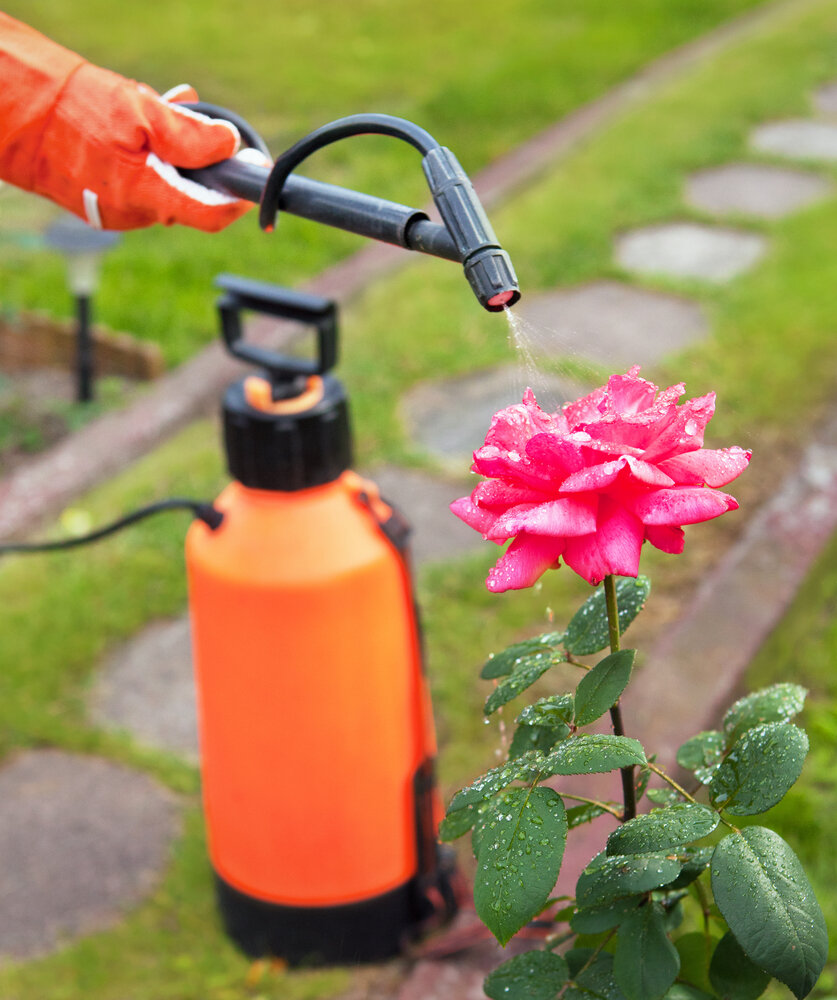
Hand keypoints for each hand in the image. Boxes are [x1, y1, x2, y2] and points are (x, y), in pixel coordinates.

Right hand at [36, 73, 257, 231]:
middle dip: (199, 164)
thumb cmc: (75, 110)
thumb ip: (190, 134)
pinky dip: (147, 162)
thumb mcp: (141, 111)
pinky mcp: (102, 206)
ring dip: (172, 157)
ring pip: (163, 189)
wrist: (18, 118)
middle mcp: (135, 215)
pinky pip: (139, 187)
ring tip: (160, 113)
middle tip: (199, 122)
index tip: (252, 172)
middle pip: (188, 198)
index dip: (238, 198)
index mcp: (147, 196)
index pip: (211, 215)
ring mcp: (117, 214)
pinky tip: (137, 131)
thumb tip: (229, 145)